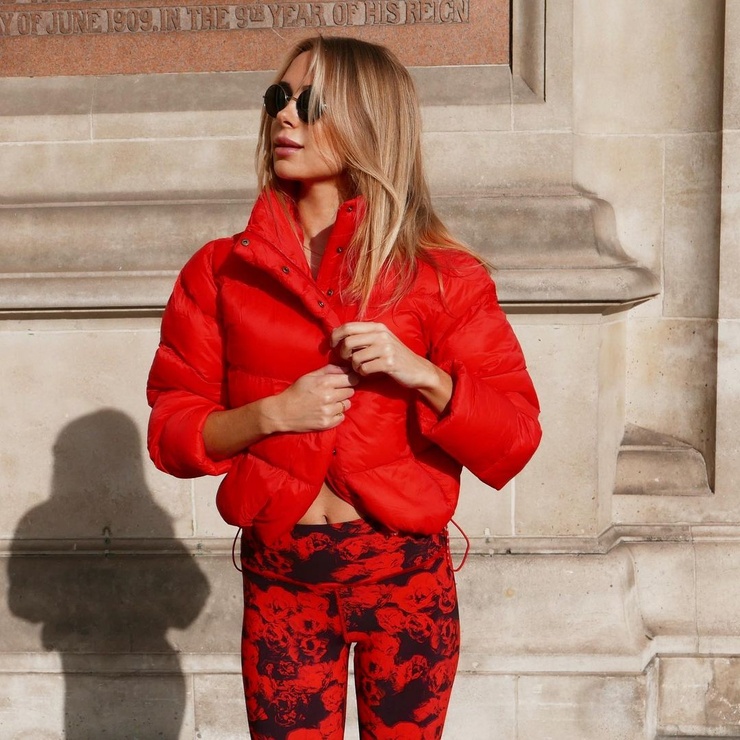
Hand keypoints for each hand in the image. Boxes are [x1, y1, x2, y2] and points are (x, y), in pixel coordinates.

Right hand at [265, 364, 357, 432]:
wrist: (282, 412)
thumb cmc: (296, 392)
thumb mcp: (309, 376)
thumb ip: (329, 370)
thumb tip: (346, 369)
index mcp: (324, 382)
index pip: (350, 379)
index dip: (350, 379)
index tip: (347, 381)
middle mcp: (328, 397)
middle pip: (350, 392)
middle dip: (344, 391)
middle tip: (334, 392)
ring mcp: (328, 411)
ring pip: (347, 405)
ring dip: (341, 403)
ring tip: (329, 403)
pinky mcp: (327, 423)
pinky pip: (342, 417)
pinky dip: (336, 414)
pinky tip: (326, 412)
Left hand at [331, 322, 452, 412]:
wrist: (418, 370)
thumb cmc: (395, 357)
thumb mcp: (381, 341)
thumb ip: (363, 337)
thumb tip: (338, 337)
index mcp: (377, 327)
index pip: (347, 326)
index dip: (335, 336)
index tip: (332, 346)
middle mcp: (381, 335)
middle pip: (348, 341)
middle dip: (342, 353)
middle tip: (346, 360)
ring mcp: (386, 348)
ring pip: (355, 357)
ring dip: (354, 366)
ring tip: (361, 367)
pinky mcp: (389, 363)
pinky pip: (364, 369)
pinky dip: (362, 373)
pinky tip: (369, 373)